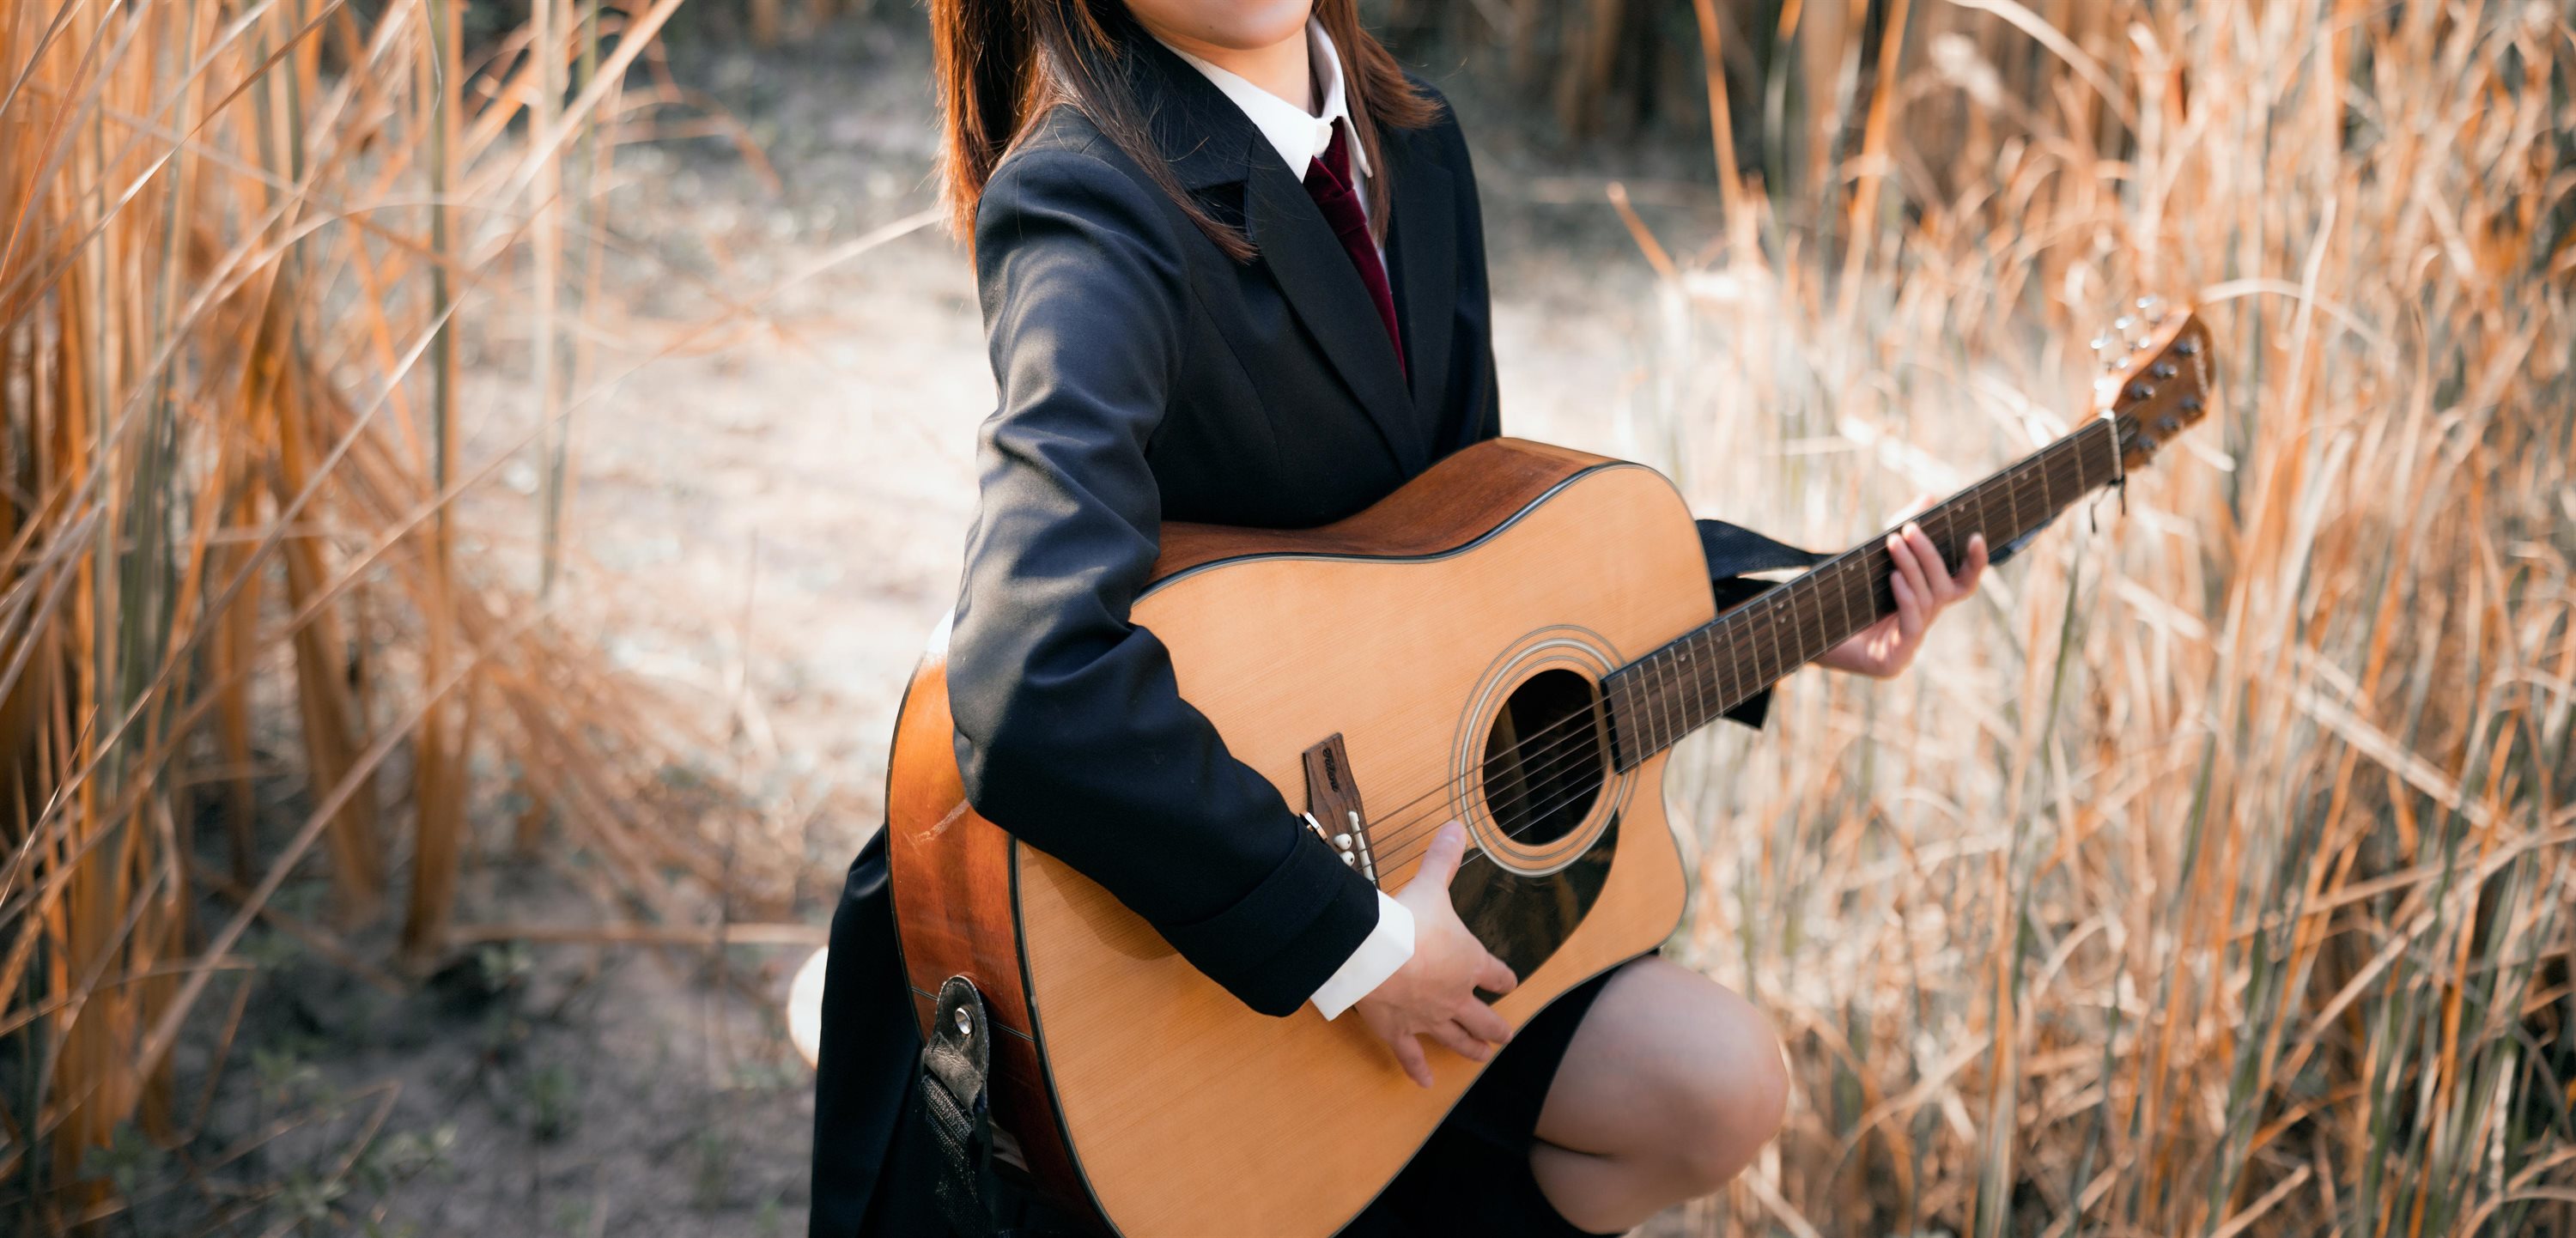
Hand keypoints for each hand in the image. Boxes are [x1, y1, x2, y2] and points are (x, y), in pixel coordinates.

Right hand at [1353, 822, 1517, 1087]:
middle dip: (1495, 1027)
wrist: (1376, 954)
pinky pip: (1411, 1055)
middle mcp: (1455, 996)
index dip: (1504, 977)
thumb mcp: (1431, 884)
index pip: (1496, 973)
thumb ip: (1444, 858)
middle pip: (1483, 1018)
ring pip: (1456, 1039)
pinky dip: (1418, 1069)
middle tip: (1503, 1036)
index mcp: (1469, 962)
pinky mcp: (1399, 1031)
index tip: (1511, 982)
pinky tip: (1425, 1083)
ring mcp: (1429, 1018)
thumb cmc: (1408, 920)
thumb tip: (1456, 826)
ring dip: (1470, 1049)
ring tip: (1481, 1057)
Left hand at [1818, 497, 1987, 679]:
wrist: (1801, 632)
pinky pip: (1911, 626)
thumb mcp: (1872, 558)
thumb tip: (1929, 498)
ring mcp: (1909, 645)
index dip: (1975, 563)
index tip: (1975, 535)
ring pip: (1927, 602)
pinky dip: (1906, 599)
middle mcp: (1921, 624)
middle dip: (1929, 556)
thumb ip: (1902, 529)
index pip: (1961, 584)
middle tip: (1911, 529)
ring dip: (1913, 569)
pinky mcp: (1892, 661)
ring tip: (1895, 542)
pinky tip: (1894, 578)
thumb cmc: (1840, 594)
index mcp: (1923, 603)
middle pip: (1945, 589)